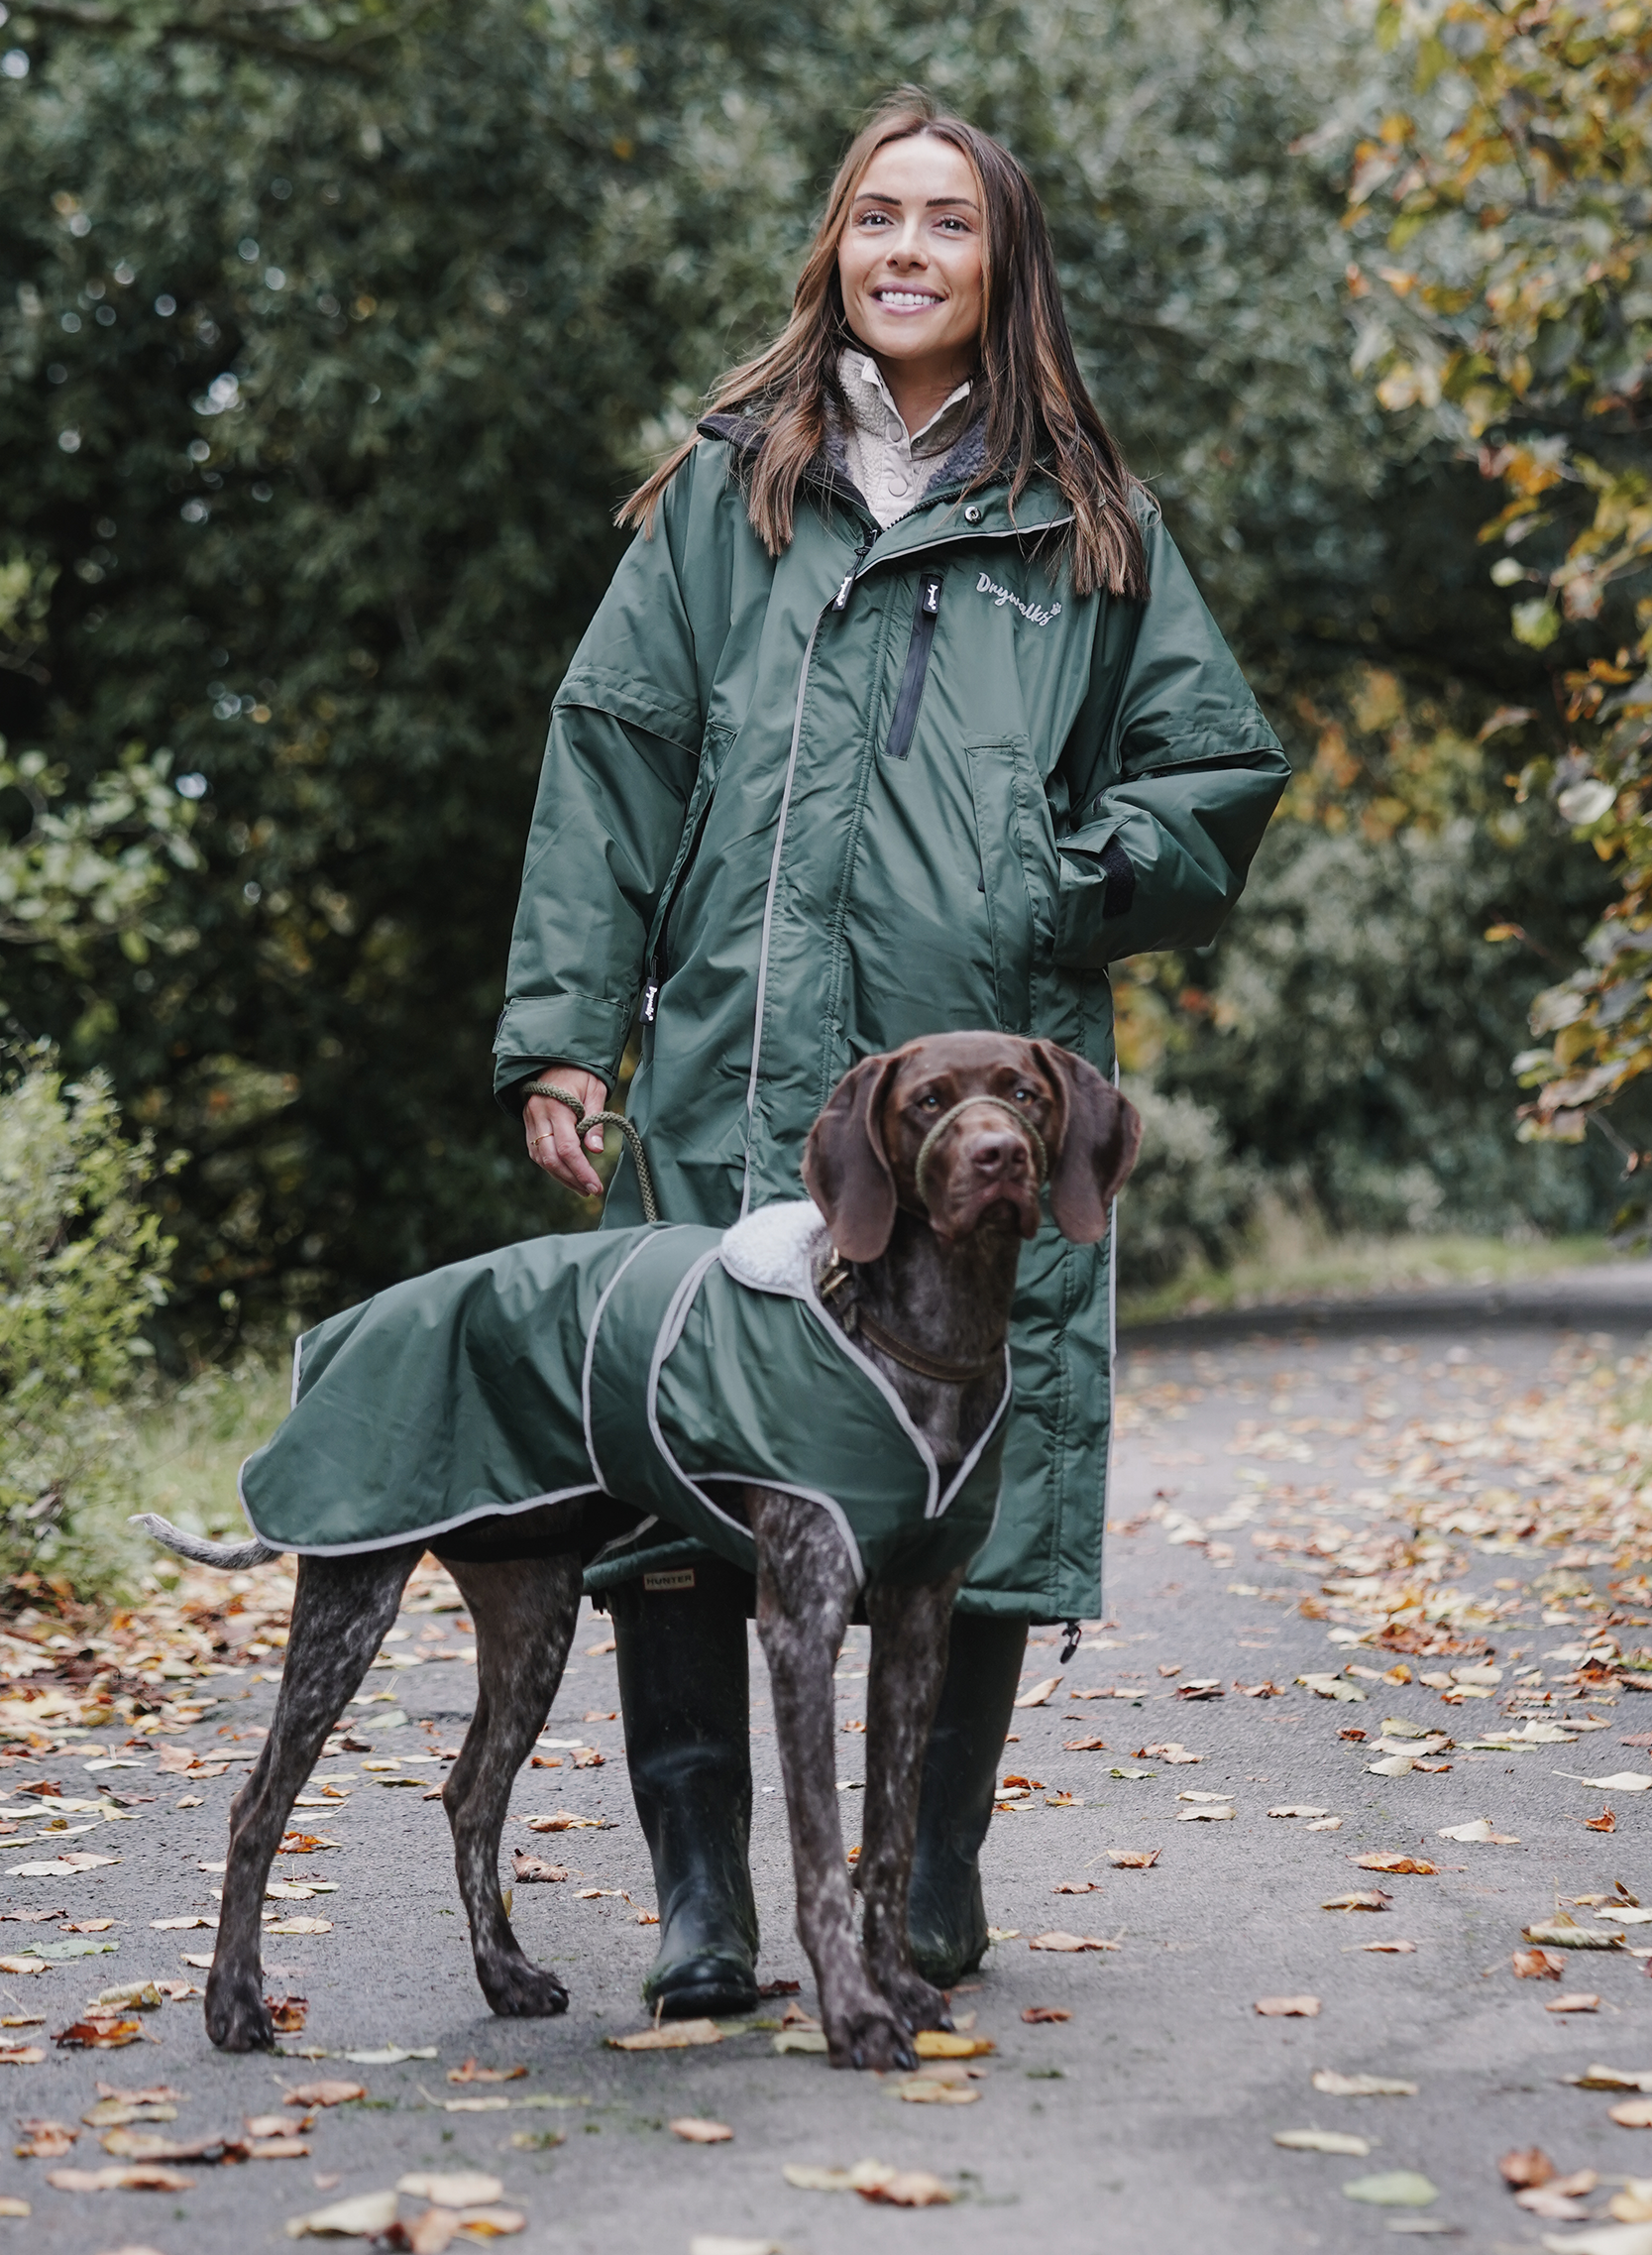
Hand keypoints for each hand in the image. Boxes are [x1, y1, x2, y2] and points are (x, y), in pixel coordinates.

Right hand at [523, 1067, 608, 1197]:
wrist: (555, 1056)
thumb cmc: (581, 1073)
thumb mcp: (595, 1091)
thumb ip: (594, 1121)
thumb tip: (595, 1151)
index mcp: (556, 1107)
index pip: (567, 1148)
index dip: (581, 1171)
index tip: (595, 1186)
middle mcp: (538, 1115)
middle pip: (550, 1159)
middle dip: (570, 1179)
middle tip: (590, 1191)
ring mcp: (530, 1120)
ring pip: (540, 1158)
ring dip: (560, 1176)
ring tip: (581, 1187)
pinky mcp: (528, 1123)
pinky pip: (536, 1151)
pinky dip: (550, 1165)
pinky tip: (566, 1173)